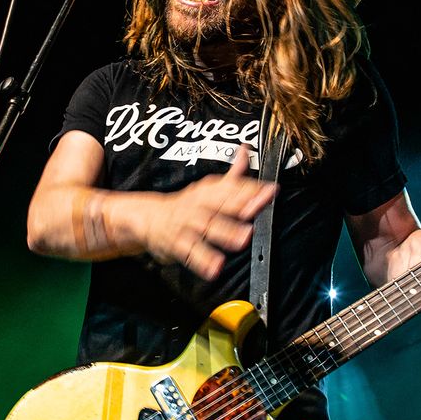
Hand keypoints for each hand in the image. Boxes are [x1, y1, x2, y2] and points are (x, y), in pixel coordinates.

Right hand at [140, 146, 276, 279]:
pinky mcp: (177, 243)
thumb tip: (246, 150)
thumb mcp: (208, 187)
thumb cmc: (186, 205)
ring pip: (208, 227)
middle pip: (222, 204)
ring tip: (243, 239)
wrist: (148, 217)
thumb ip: (232, 175)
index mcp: (209, 191)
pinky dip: (202, 261)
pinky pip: (190, 252)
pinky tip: (214, 269)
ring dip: (226, 233)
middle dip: (241, 206)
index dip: (253, 189)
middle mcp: (200, 205)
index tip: (271, 190)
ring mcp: (188, 224)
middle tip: (259, 207)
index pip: (234, 187)